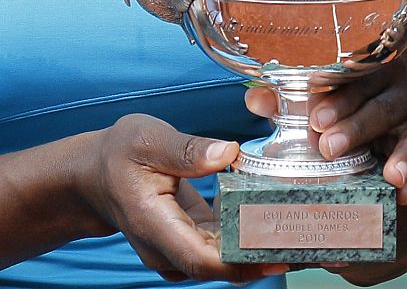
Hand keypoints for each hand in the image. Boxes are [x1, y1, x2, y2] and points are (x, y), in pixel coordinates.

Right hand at [82, 113, 289, 283]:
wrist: (96, 176)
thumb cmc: (119, 154)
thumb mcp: (147, 139)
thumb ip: (187, 150)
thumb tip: (228, 153)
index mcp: (154, 224)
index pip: (200, 258)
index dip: (241, 262)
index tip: (278, 254)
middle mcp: (167, 249)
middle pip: (220, 268)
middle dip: (264, 258)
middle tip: (310, 240)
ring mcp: (178, 251)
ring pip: (225, 263)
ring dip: (263, 251)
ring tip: (306, 233)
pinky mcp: (191, 243)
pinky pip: (223, 250)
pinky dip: (251, 241)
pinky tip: (282, 223)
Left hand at [243, 61, 406, 208]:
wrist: (390, 142)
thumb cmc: (348, 116)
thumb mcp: (321, 107)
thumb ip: (288, 103)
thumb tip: (256, 99)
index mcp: (371, 71)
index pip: (356, 77)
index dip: (336, 96)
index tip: (316, 119)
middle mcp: (399, 91)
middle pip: (381, 105)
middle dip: (356, 126)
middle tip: (330, 148)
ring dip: (400, 155)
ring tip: (389, 174)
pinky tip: (404, 192)